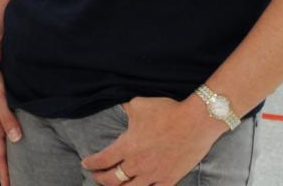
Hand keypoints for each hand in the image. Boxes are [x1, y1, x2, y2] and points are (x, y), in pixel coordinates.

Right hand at [0, 62, 20, 185]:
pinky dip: (13, 139)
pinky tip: (19, 140)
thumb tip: (16, 139)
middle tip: (14, 182)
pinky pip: (7, 129)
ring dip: (10, 155)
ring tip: (18, 167)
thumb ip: (7, 118)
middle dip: (7, 168)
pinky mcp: (1, 108)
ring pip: (4, 141)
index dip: (4, 171)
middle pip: (1, 151)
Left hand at [82, 96, 223, 184]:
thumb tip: (119, 108)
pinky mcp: (170, 179)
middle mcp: (138, 164)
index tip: (86, 164)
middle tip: (96, 176)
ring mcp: (154, 174)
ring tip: (115, 185)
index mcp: (127, 146)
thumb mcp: (138, 105)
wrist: (196, 122)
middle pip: (112, 180)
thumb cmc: (166, 111)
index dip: (91, 164)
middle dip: (101, 179)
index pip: (102, 160)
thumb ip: (124, 110)